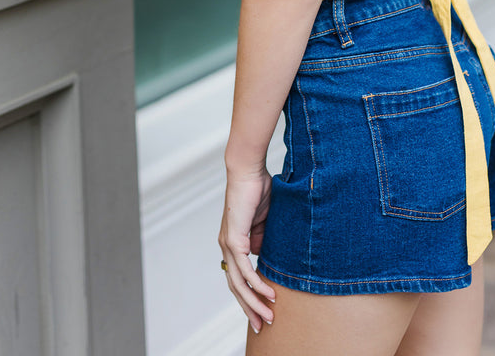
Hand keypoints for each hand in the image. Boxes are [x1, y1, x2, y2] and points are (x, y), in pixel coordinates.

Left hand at [218, 168, 276, 332]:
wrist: (249, 170)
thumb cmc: (257, 189)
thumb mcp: (265, 221)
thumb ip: (264, 239)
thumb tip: (268, 256)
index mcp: (234, 243)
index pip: (240, 277)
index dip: (251, 295)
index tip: (265, 309)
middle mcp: (227, 247)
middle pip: (236, 286)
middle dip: (250, 308)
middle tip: (262, 325)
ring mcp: (228, 244)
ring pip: (238, 283)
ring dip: (254, 302)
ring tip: (267, 317)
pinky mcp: (233, 239)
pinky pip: (244, 268)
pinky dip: (256, 283)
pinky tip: (266, 294)